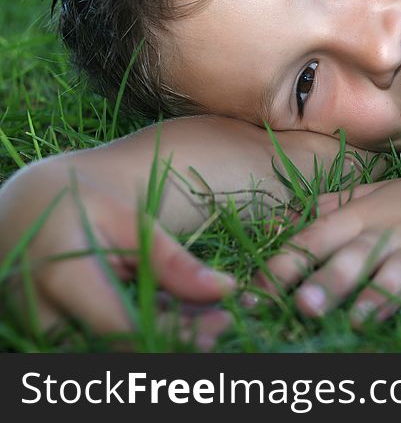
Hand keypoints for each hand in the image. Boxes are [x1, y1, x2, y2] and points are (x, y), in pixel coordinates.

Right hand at [0, 162, 235, 348]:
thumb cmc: (78, 203)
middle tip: (224, 322)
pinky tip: (181, 317)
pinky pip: (105, 345)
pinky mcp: (52, 338)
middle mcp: (45, 316)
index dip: (177, 334)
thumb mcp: (127, 218)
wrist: (21, 209)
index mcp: (62, 278)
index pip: (124, 329)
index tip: (222, 322)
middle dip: (177, 342)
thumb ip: (171, 259)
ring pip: (115, 351)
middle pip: (121, 350)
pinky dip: (146, 334)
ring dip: (166, 340)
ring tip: (208, 317)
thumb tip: (225, 290)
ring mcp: (43, 332)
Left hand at [252, 163, 400, 325]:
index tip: (258, 293)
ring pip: (400, 276)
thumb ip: (332, 207)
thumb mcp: (379, 193)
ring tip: (361, 321)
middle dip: (330, 282)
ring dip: (380, 298)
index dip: (286, 264)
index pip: (317, 237)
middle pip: (355, 257)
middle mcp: (391, 233)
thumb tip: (283, 220)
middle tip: (305, 306)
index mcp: (366, 214)